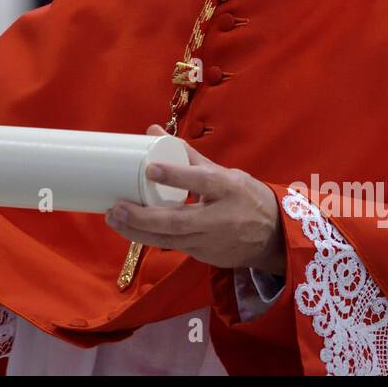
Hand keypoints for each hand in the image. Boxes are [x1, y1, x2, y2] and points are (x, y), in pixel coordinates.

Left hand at [105, 126, 285, 273]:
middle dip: (143, 217)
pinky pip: (172, 247)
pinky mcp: (203, 255)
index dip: (176, 176)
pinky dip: (149, 239)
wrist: (273, 237)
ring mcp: (210, 241)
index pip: (201, 181)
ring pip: (169, 239)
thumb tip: (153, 131)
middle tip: (116, 206)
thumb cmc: (245, 197)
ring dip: (137, 231)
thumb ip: (187, 155)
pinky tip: (129, 230)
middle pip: (177, 220)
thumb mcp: (225, 173)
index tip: (150, 169)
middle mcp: (218, 217)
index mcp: (227, 188)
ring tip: (113, 218)